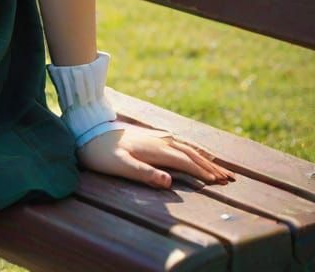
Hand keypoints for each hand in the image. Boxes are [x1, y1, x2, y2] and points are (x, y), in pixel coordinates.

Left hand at [77, 124, 235, 188]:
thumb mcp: (120, 166)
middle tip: (229, 178)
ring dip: (203, 156)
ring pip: (185, 146)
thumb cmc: (101, 153)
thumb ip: (144, 174)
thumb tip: (170, 182)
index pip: (185, 162)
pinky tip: (192, 148)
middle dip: (210, 165)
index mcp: (155, 150)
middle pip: (190, 153)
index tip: (220, 183)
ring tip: (219, 164)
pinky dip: (190, 146)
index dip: (203, 172)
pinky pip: (177, 140)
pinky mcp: (148, 135)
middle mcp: (158, 140)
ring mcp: (154, 136)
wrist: (85, 130)